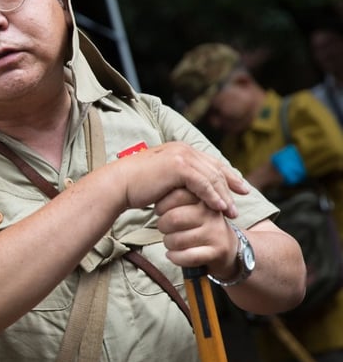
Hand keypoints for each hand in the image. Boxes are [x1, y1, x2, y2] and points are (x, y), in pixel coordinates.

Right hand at [115, 141, 247, 217]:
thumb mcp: (162, 179)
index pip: (209, 161)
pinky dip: (213, 196)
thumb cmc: (135, 185)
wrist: (119, 184)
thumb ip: (178, 180)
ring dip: (224, 195)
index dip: (226, 174)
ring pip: (212, 176)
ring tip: (232, 211)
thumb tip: (191, 191)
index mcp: (179, 149)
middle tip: (242, 198)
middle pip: (215, 167)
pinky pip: (203, 183)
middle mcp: (182, 149)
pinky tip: (219, 208)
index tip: (239, 187)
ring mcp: (181, 156)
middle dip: (231, 183)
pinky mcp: (178, 167)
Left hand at [154, 188, 237, 276]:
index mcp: (204, 199)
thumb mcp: (192, 205)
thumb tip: (153, 192)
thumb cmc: (200, 224)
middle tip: (164, 228)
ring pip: (178, 239)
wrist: (227, 246)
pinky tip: (173, 254)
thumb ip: (177, 195)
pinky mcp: (217, 251)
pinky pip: (187, 256)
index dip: (162, 205)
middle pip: (174, 218)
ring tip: (171, 241)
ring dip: (168, 243)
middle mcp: (211, 214)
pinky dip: (175, 257)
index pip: (177, 195)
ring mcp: (215, 233)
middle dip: (162, 225)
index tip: (161, 211)